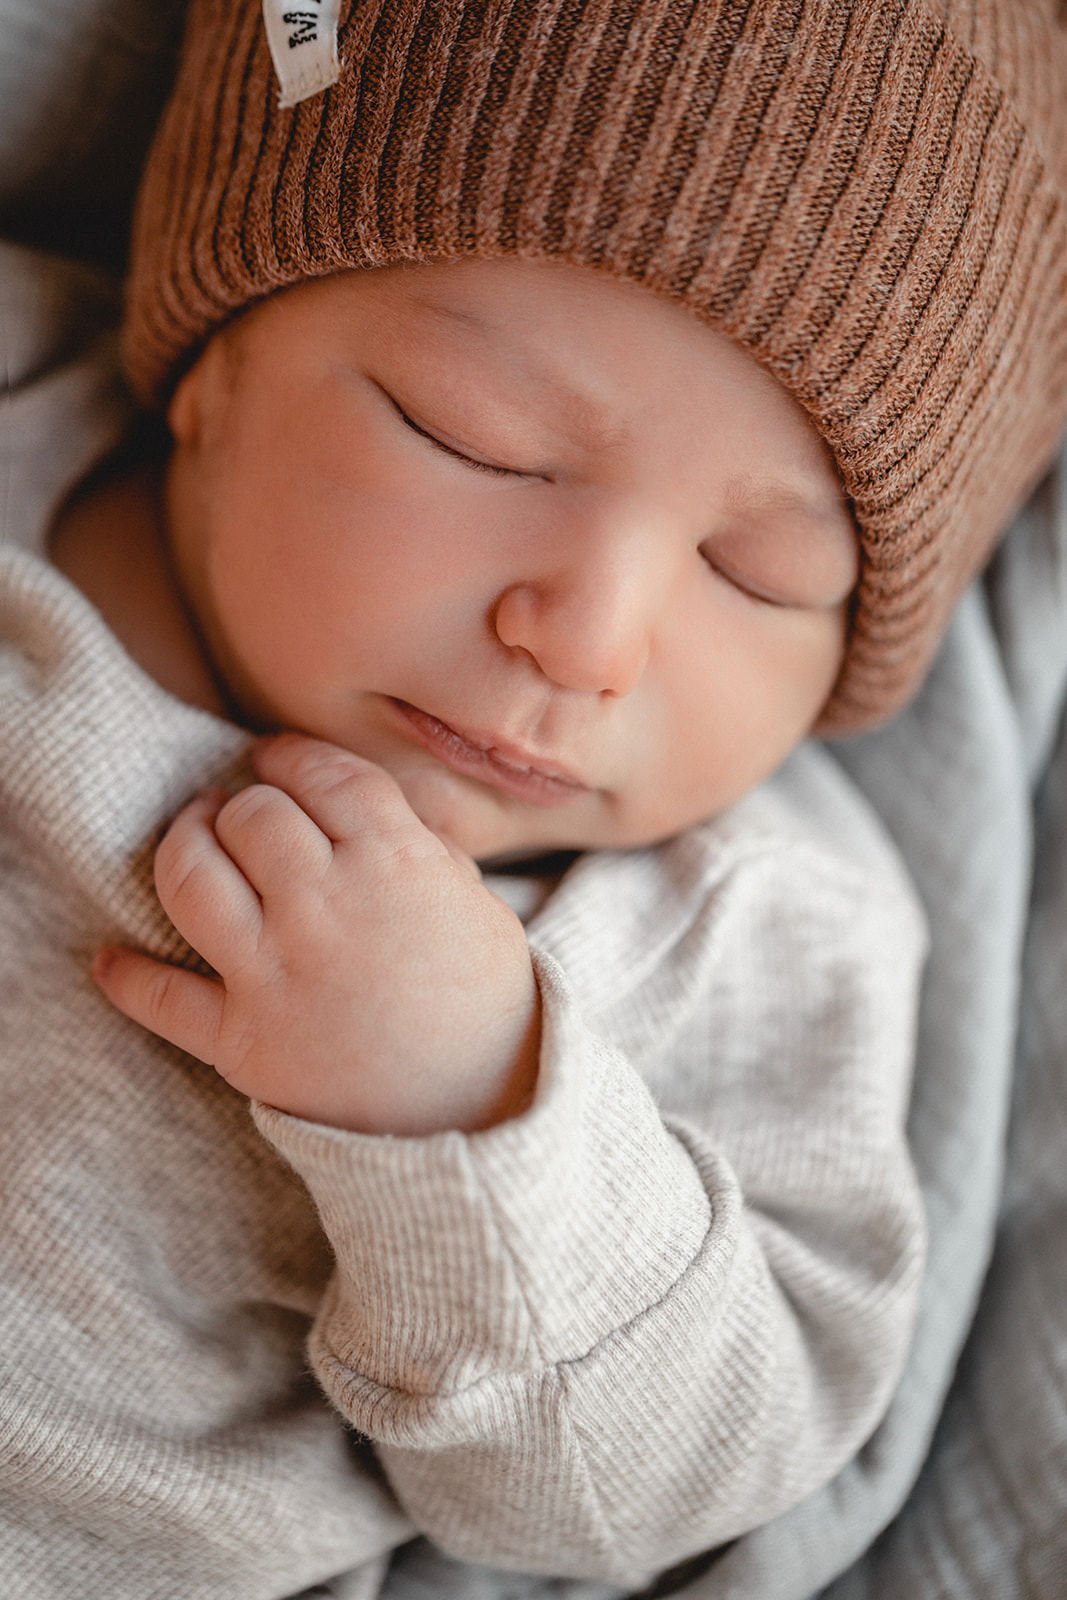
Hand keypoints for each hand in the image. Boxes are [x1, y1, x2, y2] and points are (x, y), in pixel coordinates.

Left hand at [94, 733, 539, 1134]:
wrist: (486, 1111)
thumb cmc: (486, 1000)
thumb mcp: (474, 898)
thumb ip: (414, 843)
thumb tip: (351, 804)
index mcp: (397, 861)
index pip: (321, 775)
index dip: (290, 756)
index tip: (276, 759)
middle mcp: (327, 907)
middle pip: (251, 815)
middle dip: (243, 803)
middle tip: (240, 810)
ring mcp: (278, 974)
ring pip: (191, 877)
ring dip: (183, 846)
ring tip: (194, 841)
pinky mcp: (244, 1041)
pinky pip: (163, 1000)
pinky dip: (128, 977)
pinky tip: (110, 959)